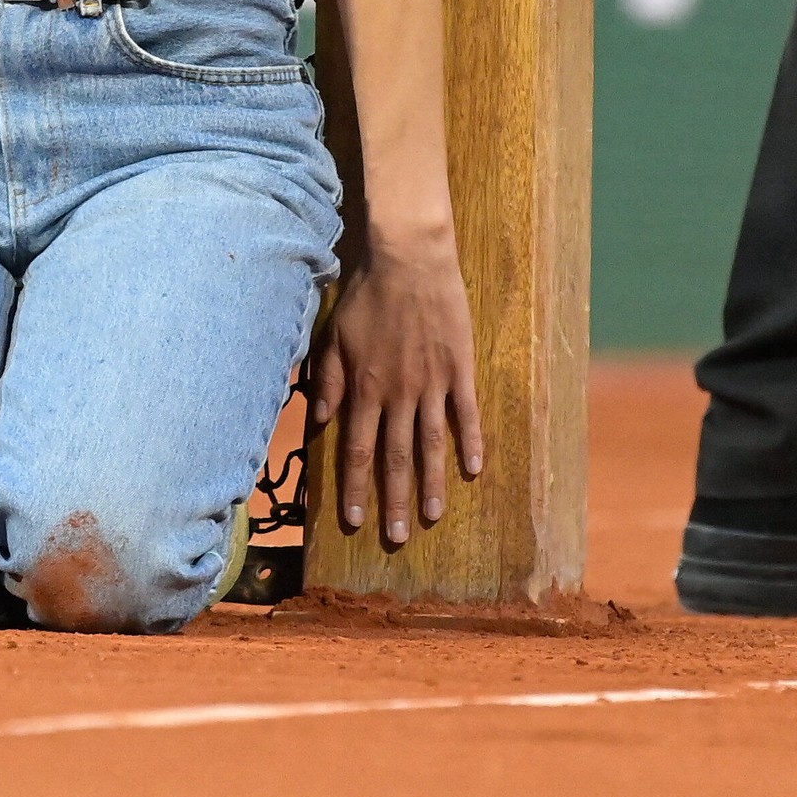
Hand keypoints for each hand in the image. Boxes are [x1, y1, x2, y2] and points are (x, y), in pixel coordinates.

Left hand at [309, 227, 485, 547]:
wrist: (408, 259)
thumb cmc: (365, 294)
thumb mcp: (334, 336)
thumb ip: (328, 381)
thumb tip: (322, 421)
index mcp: (365, 388)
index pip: (357, 449)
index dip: (354, 487)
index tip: (353, 521)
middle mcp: (398, 394)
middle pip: (395, 457)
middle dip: (395, 500)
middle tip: (398, 538)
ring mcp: (432, 383)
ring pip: (431, 444)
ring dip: (432, 483)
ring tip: (434, 516)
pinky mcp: (459, 368)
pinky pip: (466, 413)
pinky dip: (472, 443)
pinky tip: (474, 469)